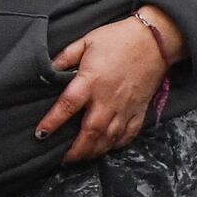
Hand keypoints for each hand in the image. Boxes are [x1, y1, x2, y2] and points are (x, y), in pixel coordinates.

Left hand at [36, 6, 181, 162]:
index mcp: (91, 81)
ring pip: (109, 138)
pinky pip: (129, 134)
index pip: (67, 106)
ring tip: (80, 158)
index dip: (52, 122)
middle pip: (90, 132)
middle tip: (62, 158)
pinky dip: (117, 144)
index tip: (40, 134)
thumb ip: (66, 57)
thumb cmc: (119, 38)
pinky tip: (106, 147)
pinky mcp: (140, 110)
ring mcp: (126, 107)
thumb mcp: (87, 41)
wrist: (156, 39)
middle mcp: (108, 99)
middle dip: (75, 150)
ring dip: (94, 151)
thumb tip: (49, 70)